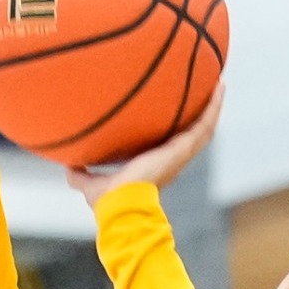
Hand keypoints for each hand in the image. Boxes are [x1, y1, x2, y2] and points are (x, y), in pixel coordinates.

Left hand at [66, 91, 222, 204]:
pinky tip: (219, 86)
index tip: (177, 113)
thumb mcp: (91, 184)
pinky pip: (204, 124)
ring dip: (213, 105)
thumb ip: (80, 174)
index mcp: (155, 165)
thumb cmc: (109, 202)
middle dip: (199, 112)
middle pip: (191, 132)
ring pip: (203, 126)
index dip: (175, 128)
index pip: (169, 143)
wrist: (121, 206)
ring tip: (219, 82)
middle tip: (206, 91)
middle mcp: (171, 158)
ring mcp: (180, 154)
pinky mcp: (183, 149)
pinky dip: (214, 106)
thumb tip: (68, 165)